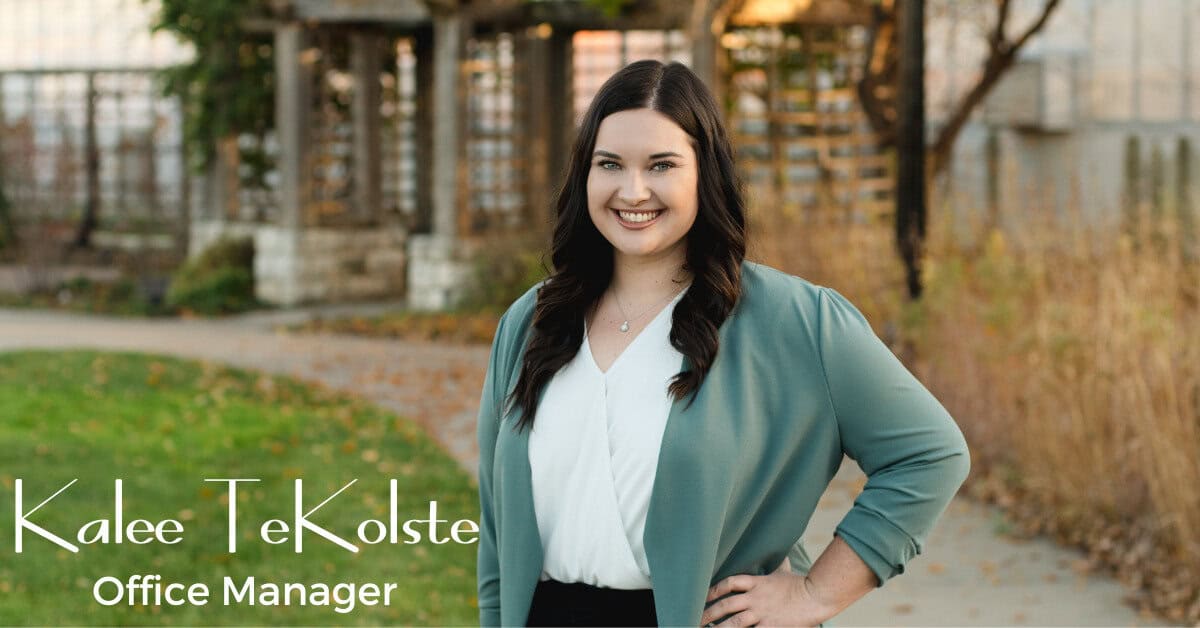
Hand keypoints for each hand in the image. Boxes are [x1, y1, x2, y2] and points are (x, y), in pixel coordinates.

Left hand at [699, 559, 833, 626]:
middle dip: (709, 612)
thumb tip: (781, 553)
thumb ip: (778, 565)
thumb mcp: (784, 572)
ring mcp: (762, 613)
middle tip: (697, 619)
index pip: (729, 583)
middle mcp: (756, 598)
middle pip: (726, 604)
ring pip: (734, 622)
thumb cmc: (801, 584)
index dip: (714, 589)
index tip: (703, 596)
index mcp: (757, 583)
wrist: (817, 596)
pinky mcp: (770, 627)